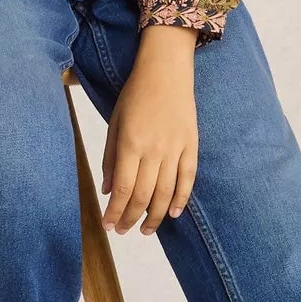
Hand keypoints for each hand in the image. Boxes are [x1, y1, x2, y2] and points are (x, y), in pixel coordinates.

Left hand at [101, 25, 198, 232]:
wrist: (167, 70)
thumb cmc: (136, 94)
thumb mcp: (115, 123)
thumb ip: (111, 158)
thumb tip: (108, 190)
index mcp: (131, 143)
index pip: (123, 188)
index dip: (116, 211)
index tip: (109, 225)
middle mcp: (154, 149)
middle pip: (143, 195)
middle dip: (131, 218)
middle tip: (123, 231)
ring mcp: (176, 148)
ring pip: (166, 192)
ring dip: (154, 216)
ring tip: (145, 231)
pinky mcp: (192, 145)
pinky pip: (188, 178)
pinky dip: (181, 199)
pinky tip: (172, 213)